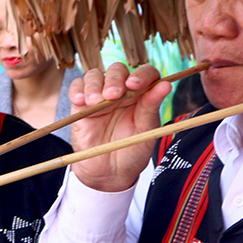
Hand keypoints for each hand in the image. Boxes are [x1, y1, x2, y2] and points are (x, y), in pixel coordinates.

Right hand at [69, 62, 170, 192]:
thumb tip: (166, 84)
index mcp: (142, 94)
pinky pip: (77, 87)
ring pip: (95, 75)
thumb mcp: (145, 131)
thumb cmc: (132, 150)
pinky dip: (77, 90)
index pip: (145, 73)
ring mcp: (100, 96)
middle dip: (114, 79)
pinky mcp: (81, 104)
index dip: (141, 74)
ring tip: (95, 102)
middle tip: (113, 96)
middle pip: (117, 70)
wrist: (109, 172)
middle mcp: (122, 91)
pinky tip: (81, 101)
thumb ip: (151, 106)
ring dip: (94, 85)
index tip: (135, 85)